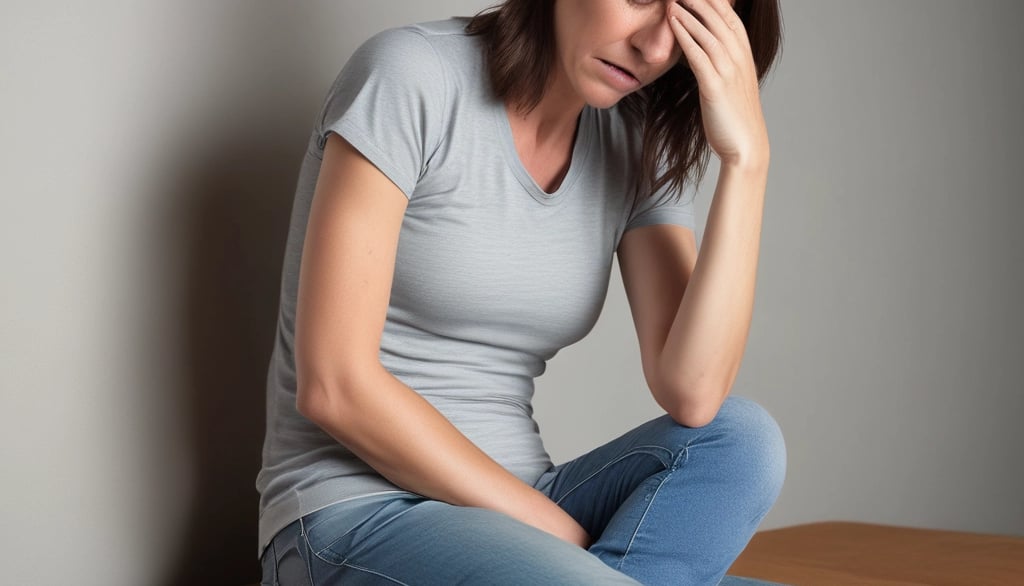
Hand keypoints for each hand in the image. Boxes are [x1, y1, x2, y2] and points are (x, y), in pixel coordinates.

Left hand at [667, 0, 768, 167]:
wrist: (746, 146)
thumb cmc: (733, 117)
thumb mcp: (730, 83)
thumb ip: (719, 64)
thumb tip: (701, 51)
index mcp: (744, 55)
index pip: (729, 17)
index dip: (714, 0)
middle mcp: (739, 59)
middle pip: (718, 18)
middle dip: (699, 0)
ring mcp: (729, 72)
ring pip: (708, 33)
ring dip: (689, 13)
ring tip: (672, 0)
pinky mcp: (715, 87)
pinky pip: (699, 56)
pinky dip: (686, 37)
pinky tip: (673, 25)